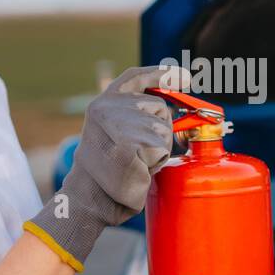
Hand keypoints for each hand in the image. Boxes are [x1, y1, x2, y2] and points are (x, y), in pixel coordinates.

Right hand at [26, 64, 189, 268]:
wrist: (90, 199)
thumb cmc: (106, 173)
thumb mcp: (114, 134)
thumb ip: (133, 117)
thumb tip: (170, 111)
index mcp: (103, 104)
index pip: (136, 78)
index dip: (162, 75)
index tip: (184, 78)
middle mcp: (108, 107)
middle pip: (159, 106)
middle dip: (160, 130)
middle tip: (138, 153)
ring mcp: (119, 122)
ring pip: (164, 129)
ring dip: (158, 150)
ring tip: (135, 163)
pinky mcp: (130, 141)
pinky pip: (162, 148)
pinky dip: (156, 163)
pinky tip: (137, 170)